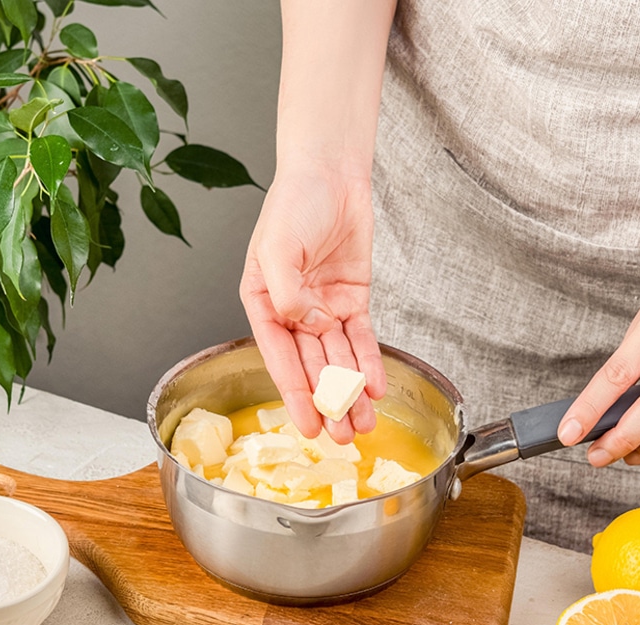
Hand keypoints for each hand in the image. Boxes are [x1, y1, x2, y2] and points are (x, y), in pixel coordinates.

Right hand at [239, 166, 386, 442]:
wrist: (331, 173)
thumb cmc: (294, 203)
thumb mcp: (278, 247)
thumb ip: (287, 291)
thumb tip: (306, 325)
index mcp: (262, 302)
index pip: (279, 358)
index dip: (294, 394)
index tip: (306, 426)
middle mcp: (292, 310)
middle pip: (311, 366)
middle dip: (327, 403)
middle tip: (342, 437)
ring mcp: (323, 306)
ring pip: (339, 359)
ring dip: (350, 391)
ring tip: (363, 425)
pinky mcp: (352, 299)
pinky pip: (362, 338)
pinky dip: (370, 362)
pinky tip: (377, 387)